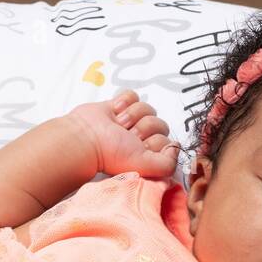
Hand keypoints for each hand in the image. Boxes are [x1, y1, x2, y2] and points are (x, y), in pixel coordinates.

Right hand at [65, 89, 181, 180]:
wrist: (85, 138)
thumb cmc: (111, 154)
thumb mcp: (144, 165)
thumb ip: (168, 164)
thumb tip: (176, 147)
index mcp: (148, 154)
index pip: (168, 141)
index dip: (154, 142)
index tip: (138, 148)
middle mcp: (140, 138)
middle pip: (159, 123)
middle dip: (142, 128)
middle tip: (125, 136)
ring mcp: (131, 120)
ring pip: (147, 107)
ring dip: (131, 116)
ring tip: (117, 126)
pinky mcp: (120, 105)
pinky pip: (133, 95)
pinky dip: (123, 102)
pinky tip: (113, 114)